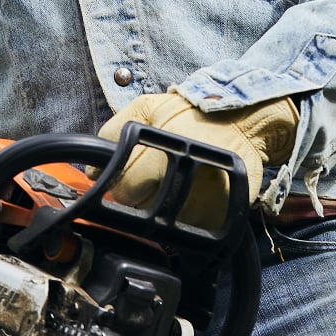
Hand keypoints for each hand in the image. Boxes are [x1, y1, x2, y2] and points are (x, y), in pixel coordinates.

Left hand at [97, 93, 299, 222]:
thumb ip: (112, 130)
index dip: (122, 185)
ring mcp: (201, 202)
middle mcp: (179, 182)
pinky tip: (194, 194)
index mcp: (157, 156)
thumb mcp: (147, 106)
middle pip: (141, 210)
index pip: (123, 191)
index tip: (129, 178)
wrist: (244, 121)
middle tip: (153, 179)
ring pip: (166, 224)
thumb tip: (91, 167)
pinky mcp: (219, 216)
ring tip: (177, 183)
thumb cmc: (193, 114)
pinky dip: (190, 217)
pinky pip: (192, 229)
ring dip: (166, 210)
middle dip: (141, 197)